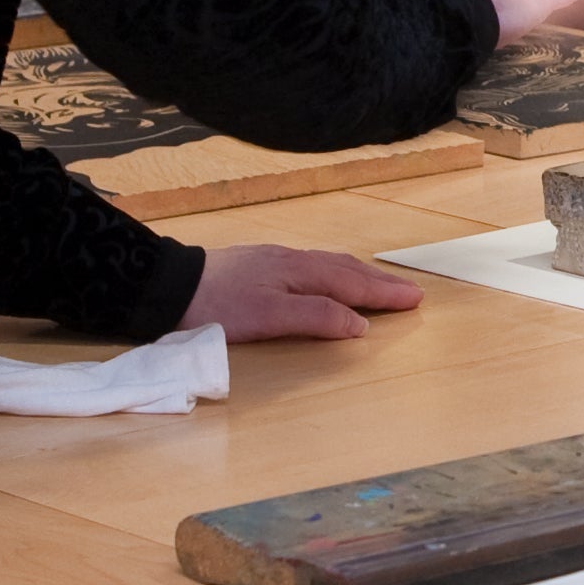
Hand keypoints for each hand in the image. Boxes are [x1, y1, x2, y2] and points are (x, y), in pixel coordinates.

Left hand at [179, 244, 422, 341]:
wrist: (168, 285)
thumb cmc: (216, 306)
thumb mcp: (268, 317)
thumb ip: (316, 317)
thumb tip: (360, 324)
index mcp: (299, 272)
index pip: (353, 283)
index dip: (384, 294)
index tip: (415, 300)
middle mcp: (292, 260)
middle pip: (346, 269)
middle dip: (380, 282)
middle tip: (410, 293)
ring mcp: (274, 260)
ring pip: (329, 265)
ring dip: (359, 276)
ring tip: (378, 285)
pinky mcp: (257, 265)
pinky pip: (312, 266)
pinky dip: (335, 274)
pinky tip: (328, 280)